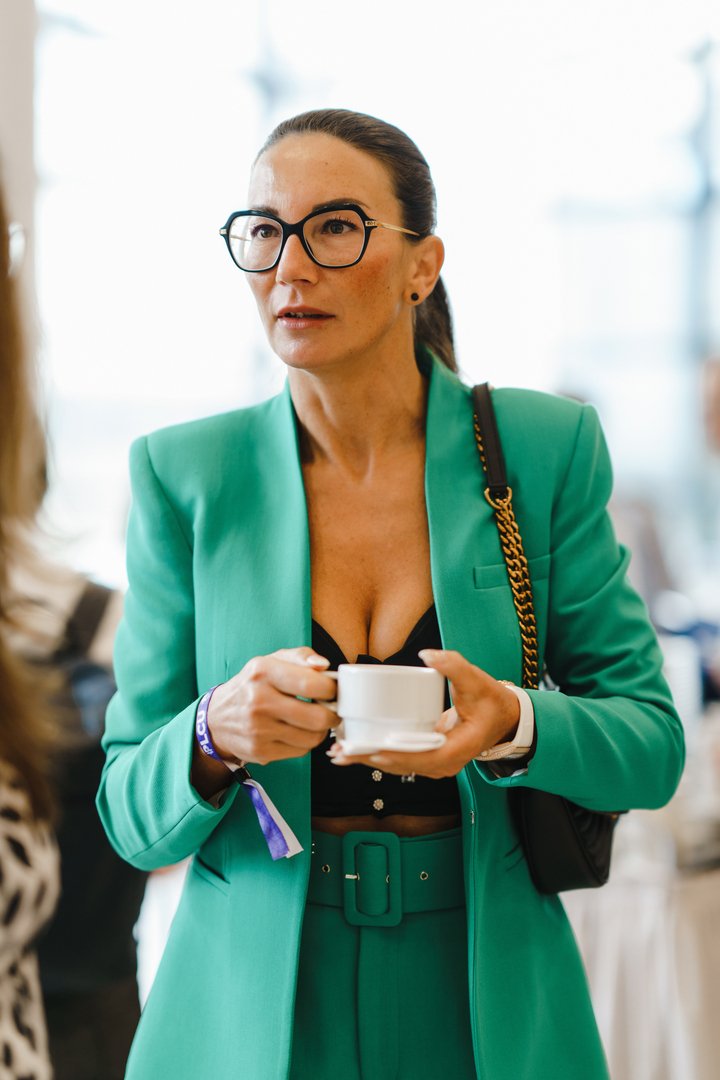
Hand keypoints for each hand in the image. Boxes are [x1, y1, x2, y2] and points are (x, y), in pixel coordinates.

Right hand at [206, 647, 336, 766]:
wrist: (217, 718)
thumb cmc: (253, 685)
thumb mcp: (271, 661)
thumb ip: (301, 656)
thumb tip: (324, 665)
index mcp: (263, 672)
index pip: (312, 684)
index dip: (332, 690)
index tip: (333, 691)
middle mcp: (259, 701)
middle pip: (318, 717)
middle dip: (332, 714)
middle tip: (331, 710)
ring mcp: (258, 729)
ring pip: (312, 738)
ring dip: (320, 730)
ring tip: (313, 720)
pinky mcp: (260, 751)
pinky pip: (300, 751)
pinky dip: (305, 743)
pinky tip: (297, 732)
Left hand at [327, 649, 519, 778]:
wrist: (503, 717)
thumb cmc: (489, 700)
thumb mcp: (475, 679)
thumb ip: (453, 665)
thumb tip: (427, 655)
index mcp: (458, 748)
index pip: (422, 757)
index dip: (395, 754)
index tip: (370, 749)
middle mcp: (445, 764)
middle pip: (403, 765)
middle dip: (370, 759)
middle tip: (340, 751)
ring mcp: (437, 765)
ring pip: (399, 766)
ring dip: (369, 760)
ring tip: (339, 753)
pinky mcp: (429, 759)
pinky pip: (402, 761)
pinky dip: (379, 756)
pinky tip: (357, 750)